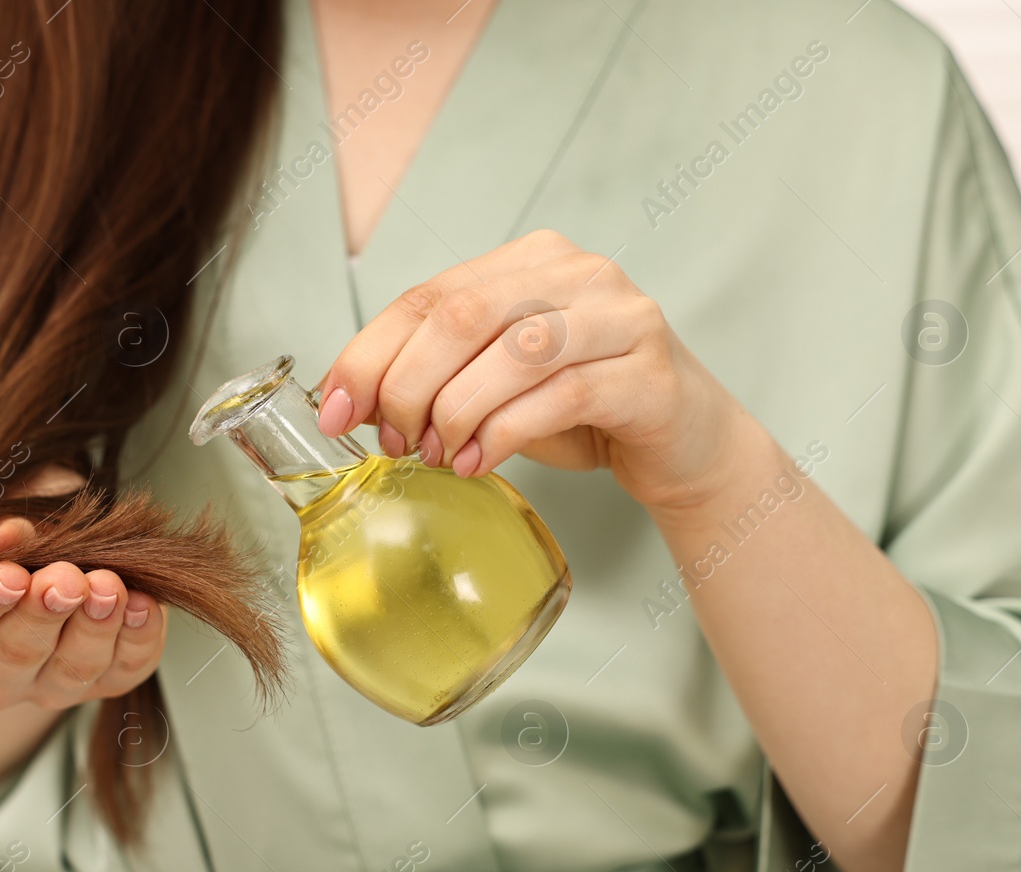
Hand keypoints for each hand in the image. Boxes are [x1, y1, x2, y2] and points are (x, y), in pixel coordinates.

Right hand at [0, 467, 166, 711]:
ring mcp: (46, 688)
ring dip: (93, 626)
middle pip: (15, 653)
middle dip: (44, 613)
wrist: (47, 570)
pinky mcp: (102, 686)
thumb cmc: (10, 546)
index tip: (10, 574)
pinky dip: (137, 636)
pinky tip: (143, 603)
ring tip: (108, 587)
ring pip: (71, 670)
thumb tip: (1, 534)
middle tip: (67, 579)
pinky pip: (123, 669)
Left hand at [316, 229, 764, 513]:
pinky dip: (503, 434)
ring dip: (455, 412)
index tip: (335, 410)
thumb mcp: (497, 382)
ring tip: (436, 455)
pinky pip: (560, 395)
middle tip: (393, 440)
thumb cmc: (584, 409)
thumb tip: (350, 401)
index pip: (429, 296)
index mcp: (531, 261)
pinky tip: (477, 462)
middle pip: (462, 316)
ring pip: (511, 352)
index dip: (369, 353)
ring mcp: (622, 318)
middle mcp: (579, 273)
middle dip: (407, 385)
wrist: (686, 443)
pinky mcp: (650, 373)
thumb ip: (439, 373)